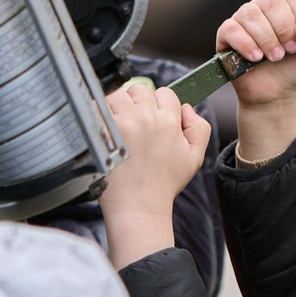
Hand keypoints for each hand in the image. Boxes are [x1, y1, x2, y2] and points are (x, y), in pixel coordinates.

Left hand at [99, 83, 210, 269]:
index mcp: (169, 121)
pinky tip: (103, 130)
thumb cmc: (163, 185)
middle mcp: (145, 117)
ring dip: (118, 107)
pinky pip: (96, 107)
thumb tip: (187, 108)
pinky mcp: (102, 130)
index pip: (165, 93)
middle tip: (135, 124)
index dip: (160, 105)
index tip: (154, 119)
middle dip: (138, 103)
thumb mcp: (194, 159)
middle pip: (140, 90)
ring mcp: (122, 123)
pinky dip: (98, 114)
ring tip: (119, 127)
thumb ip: (199, 129)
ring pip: (117, 95)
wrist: (138, 206)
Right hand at [217, 0, 295, 164]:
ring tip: (273, 58)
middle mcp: (265, 6)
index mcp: (288, 4)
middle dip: (283, 30)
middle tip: (287, 51)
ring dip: (266, 40)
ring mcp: (244, 18)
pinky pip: (231, 29)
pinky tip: (255, 58)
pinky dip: (245, 44)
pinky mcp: (227, 34)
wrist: (277, 93)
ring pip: (250, 14)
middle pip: (271, 1)